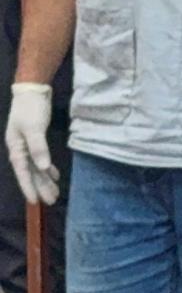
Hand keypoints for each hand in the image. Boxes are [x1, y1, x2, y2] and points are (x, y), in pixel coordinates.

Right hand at [5, 82, 56, 205]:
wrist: (32, 91)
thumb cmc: (30, 109)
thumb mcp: (34, 128)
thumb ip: (38, 147)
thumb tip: (42, 167)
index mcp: (16, 148)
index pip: (23, 172)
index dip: (28, 187)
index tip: (34, 201)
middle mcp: (20, 150)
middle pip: (30, 172)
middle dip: (40, 187)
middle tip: (51, 201)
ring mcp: (27, 146)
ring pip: (36, 168)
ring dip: (45, 180)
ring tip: (54, 194)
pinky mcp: (36, 141)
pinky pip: (41, 159)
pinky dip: (48, 168)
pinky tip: (54, 176)